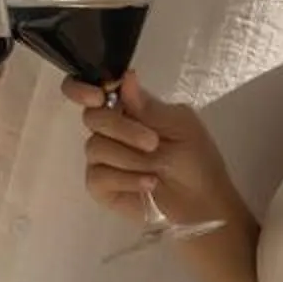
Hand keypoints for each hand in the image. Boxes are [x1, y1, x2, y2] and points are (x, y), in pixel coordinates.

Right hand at [68, 71, 242, 229]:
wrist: (201, 204)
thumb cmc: (196, 161)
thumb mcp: (181, 126)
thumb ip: (149, 106)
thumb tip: (126, 77)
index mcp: (128, 108)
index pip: (89, 90)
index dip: (81, 89)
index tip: (97, 97)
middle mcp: (110, 130)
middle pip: (92, 117)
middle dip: (122, 129)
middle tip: (153, 143)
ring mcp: (102, 159)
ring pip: (94, 147)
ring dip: (129, 158)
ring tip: (157, 169)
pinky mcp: (100, 186)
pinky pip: (97, 176)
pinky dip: (125, 179)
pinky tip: (148, 184)